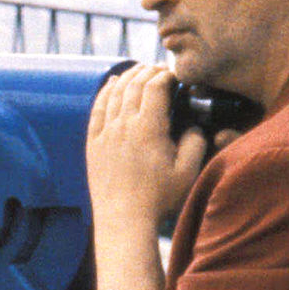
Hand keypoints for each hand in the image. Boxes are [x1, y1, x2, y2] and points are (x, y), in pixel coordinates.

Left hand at [88, 64, 219, 228]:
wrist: (124, 220)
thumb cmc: (158, 199)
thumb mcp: (187, 172)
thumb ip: (195, 143)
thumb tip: (194, 126)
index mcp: (148, 128)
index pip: (155, 87)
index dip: (165, 75)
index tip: (174, 75)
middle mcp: (123, 125)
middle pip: (134, 85)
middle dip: (148, 72)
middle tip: (159, 69)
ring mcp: (105, 133)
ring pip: (114, 93)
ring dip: (128, 77)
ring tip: (139, 71)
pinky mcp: (93, 143)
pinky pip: (97, 108)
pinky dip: (105, 91)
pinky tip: (111, 84)